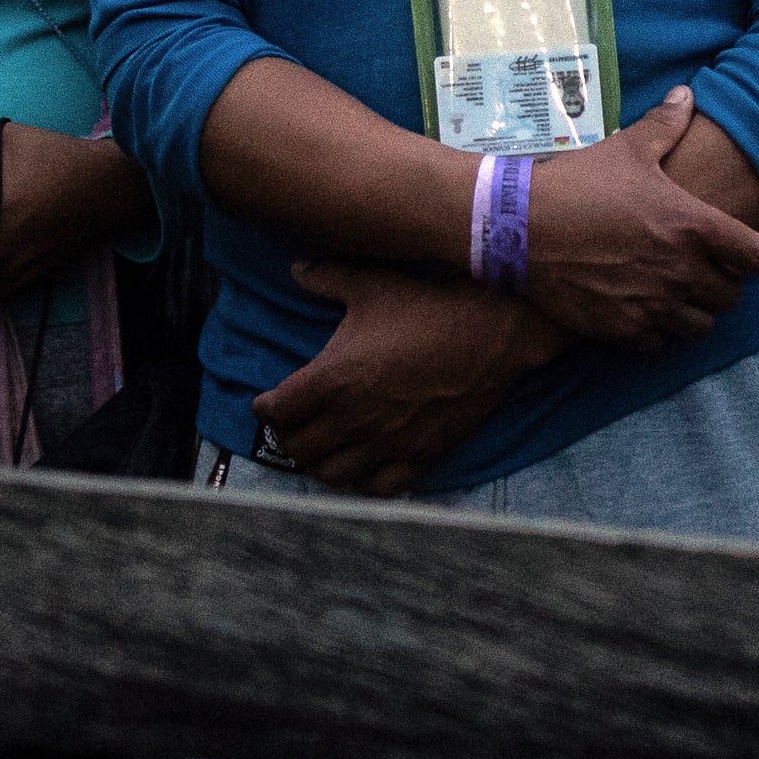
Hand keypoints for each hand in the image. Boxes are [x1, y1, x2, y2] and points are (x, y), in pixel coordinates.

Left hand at [254, 260, 549, 495]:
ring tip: (322, 447)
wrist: (493, 333)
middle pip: (296, 448)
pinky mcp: (418, 458)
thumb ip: (325, 278)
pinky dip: (361, 481)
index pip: (275, 412)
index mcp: (331, 379)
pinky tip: (362, 464)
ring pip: (330, 475)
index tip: (269, 402)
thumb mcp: (371, 283)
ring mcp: (385, 444)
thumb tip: (296, 269)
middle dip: (287, 436)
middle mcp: (352, 419)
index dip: (265, 407)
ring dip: (319, 462)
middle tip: (293, 424)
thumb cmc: (428, 306)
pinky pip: (375, 489)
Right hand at [514, 88, 758, 347]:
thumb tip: (687, 95)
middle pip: (731, 297)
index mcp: (693, 226)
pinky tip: (645, 309)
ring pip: (700, 327)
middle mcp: (682, 270)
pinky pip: (661, 343)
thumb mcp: (627, 149)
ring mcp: (653, 304)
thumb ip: (666, 125)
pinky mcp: (623, 328)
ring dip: (695, 311)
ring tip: (678, 294)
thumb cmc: (578, 183)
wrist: (519, 226)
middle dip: (724, 284)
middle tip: (707, 270)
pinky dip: (659, 331)